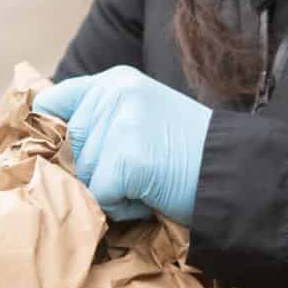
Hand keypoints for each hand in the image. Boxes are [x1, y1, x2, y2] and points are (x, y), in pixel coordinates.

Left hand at [34, 66, 211, 224]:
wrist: (237, 170)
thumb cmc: (189, 152)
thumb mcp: (141, 117)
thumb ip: (101, 119)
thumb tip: (49, 147)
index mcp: (115, 81)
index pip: (53, 104)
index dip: (59, 137)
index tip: (78, 154)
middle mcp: (115, 94)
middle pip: (68, 148)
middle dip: (96, 170)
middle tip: (140, 169)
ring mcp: (121, 125)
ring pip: (82, 176)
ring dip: (110, 190)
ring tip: (149, 180)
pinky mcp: (127, 160)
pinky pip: (101, 198)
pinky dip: (123, 207)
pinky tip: (152, 193)